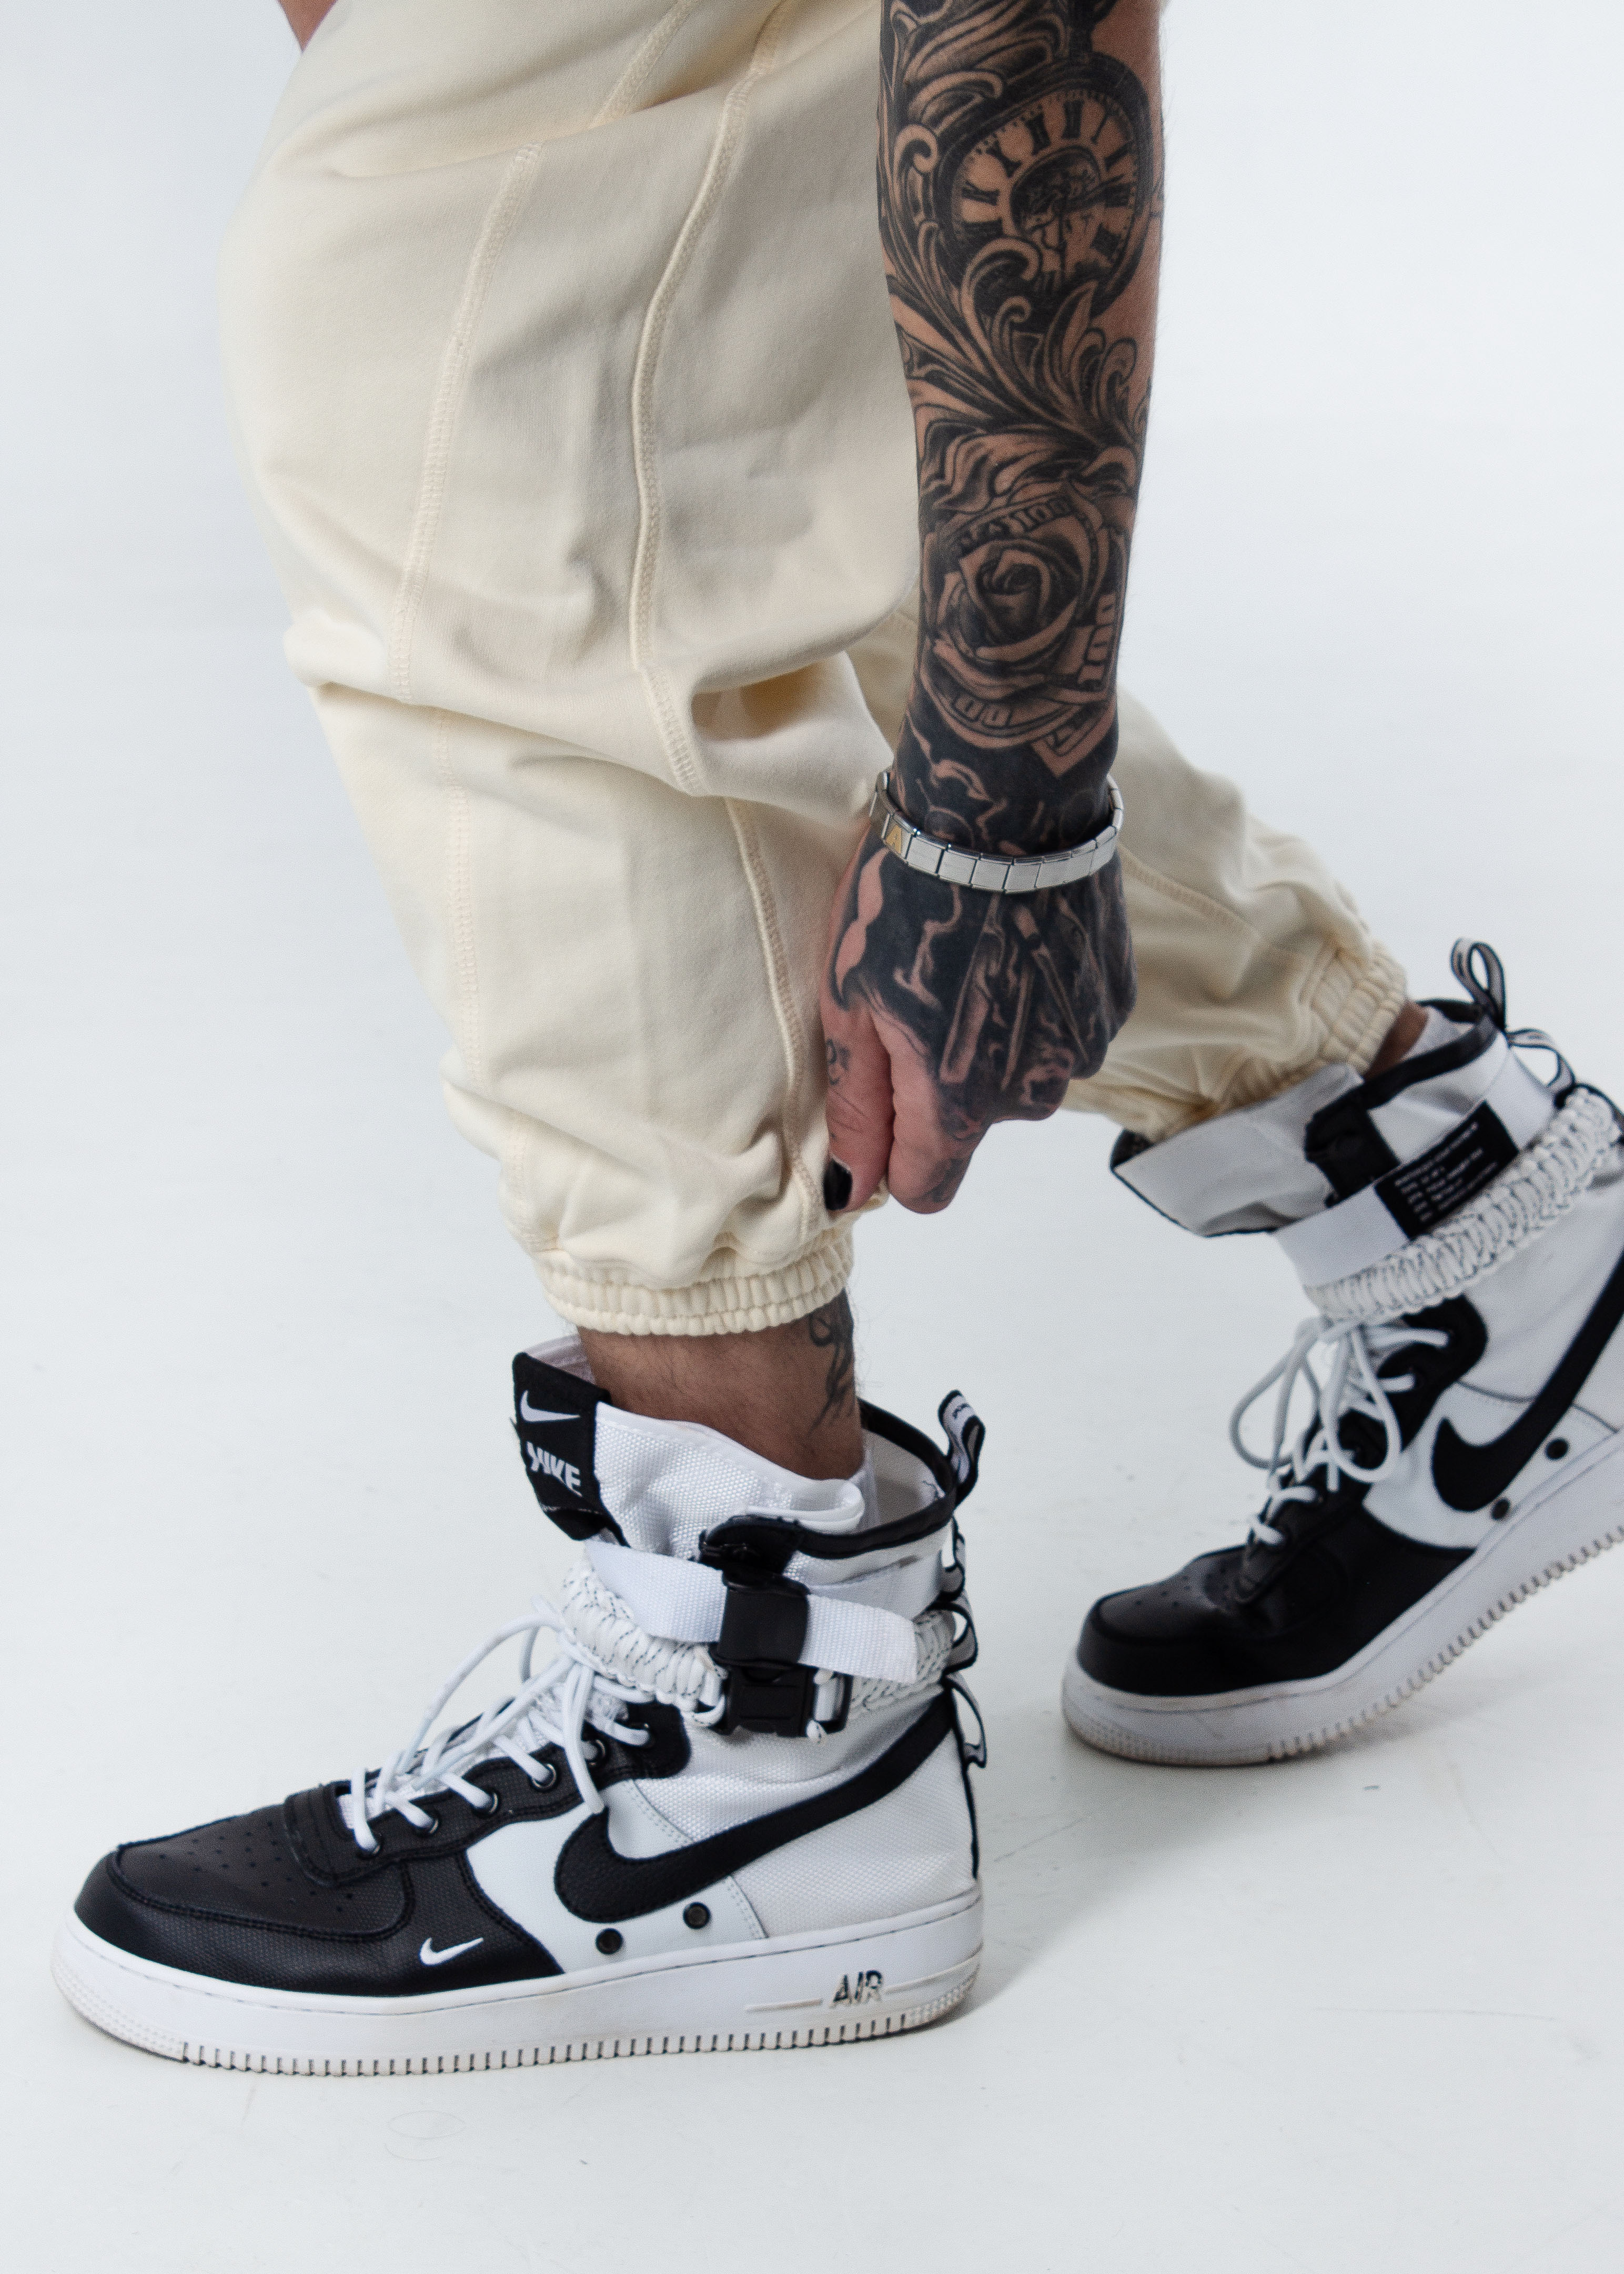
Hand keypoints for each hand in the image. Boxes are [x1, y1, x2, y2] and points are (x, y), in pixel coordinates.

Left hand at [819, 829, 1135, 1214]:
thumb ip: (857, 1106)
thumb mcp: (853, 1000)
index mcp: (958, 1104)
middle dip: (939, 1081)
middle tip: (916, 990)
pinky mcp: (1113, 1001)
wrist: (1008, 801)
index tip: (875, 1107)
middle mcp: (1032, 1094)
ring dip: (993, 1038)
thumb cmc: (910, 896)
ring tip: (971, 958)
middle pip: (972, 1125)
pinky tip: (1015, 941)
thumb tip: (852, 1189)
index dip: (891, 1159)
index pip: (926, 1189)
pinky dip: (1037, 1001)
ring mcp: (1082, 1048)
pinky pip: (1063, 1030)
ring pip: (1022, 1076)